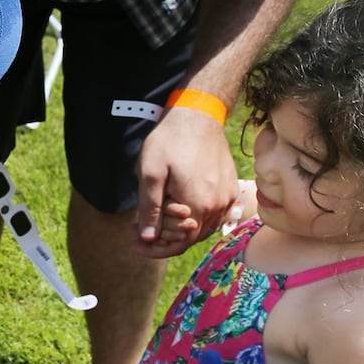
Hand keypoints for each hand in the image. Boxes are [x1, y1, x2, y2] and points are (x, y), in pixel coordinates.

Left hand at [132, 107, 238, 257]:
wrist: (198, 115)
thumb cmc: (170, 141)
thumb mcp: (151, 173)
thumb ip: (150, 208)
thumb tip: (148, 237)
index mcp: (199, 205)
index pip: (179, 243)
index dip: (155, 248)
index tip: (134, 243)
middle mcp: (218, 206)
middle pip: (190, 238)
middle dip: (163, 239)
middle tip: (137, 230)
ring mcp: (227, 198)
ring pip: (202, 228)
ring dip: (178, 230)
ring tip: (154, 221)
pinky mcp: (230, 189)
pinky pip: (213, 216)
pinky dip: (193, 218)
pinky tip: (175, 210)